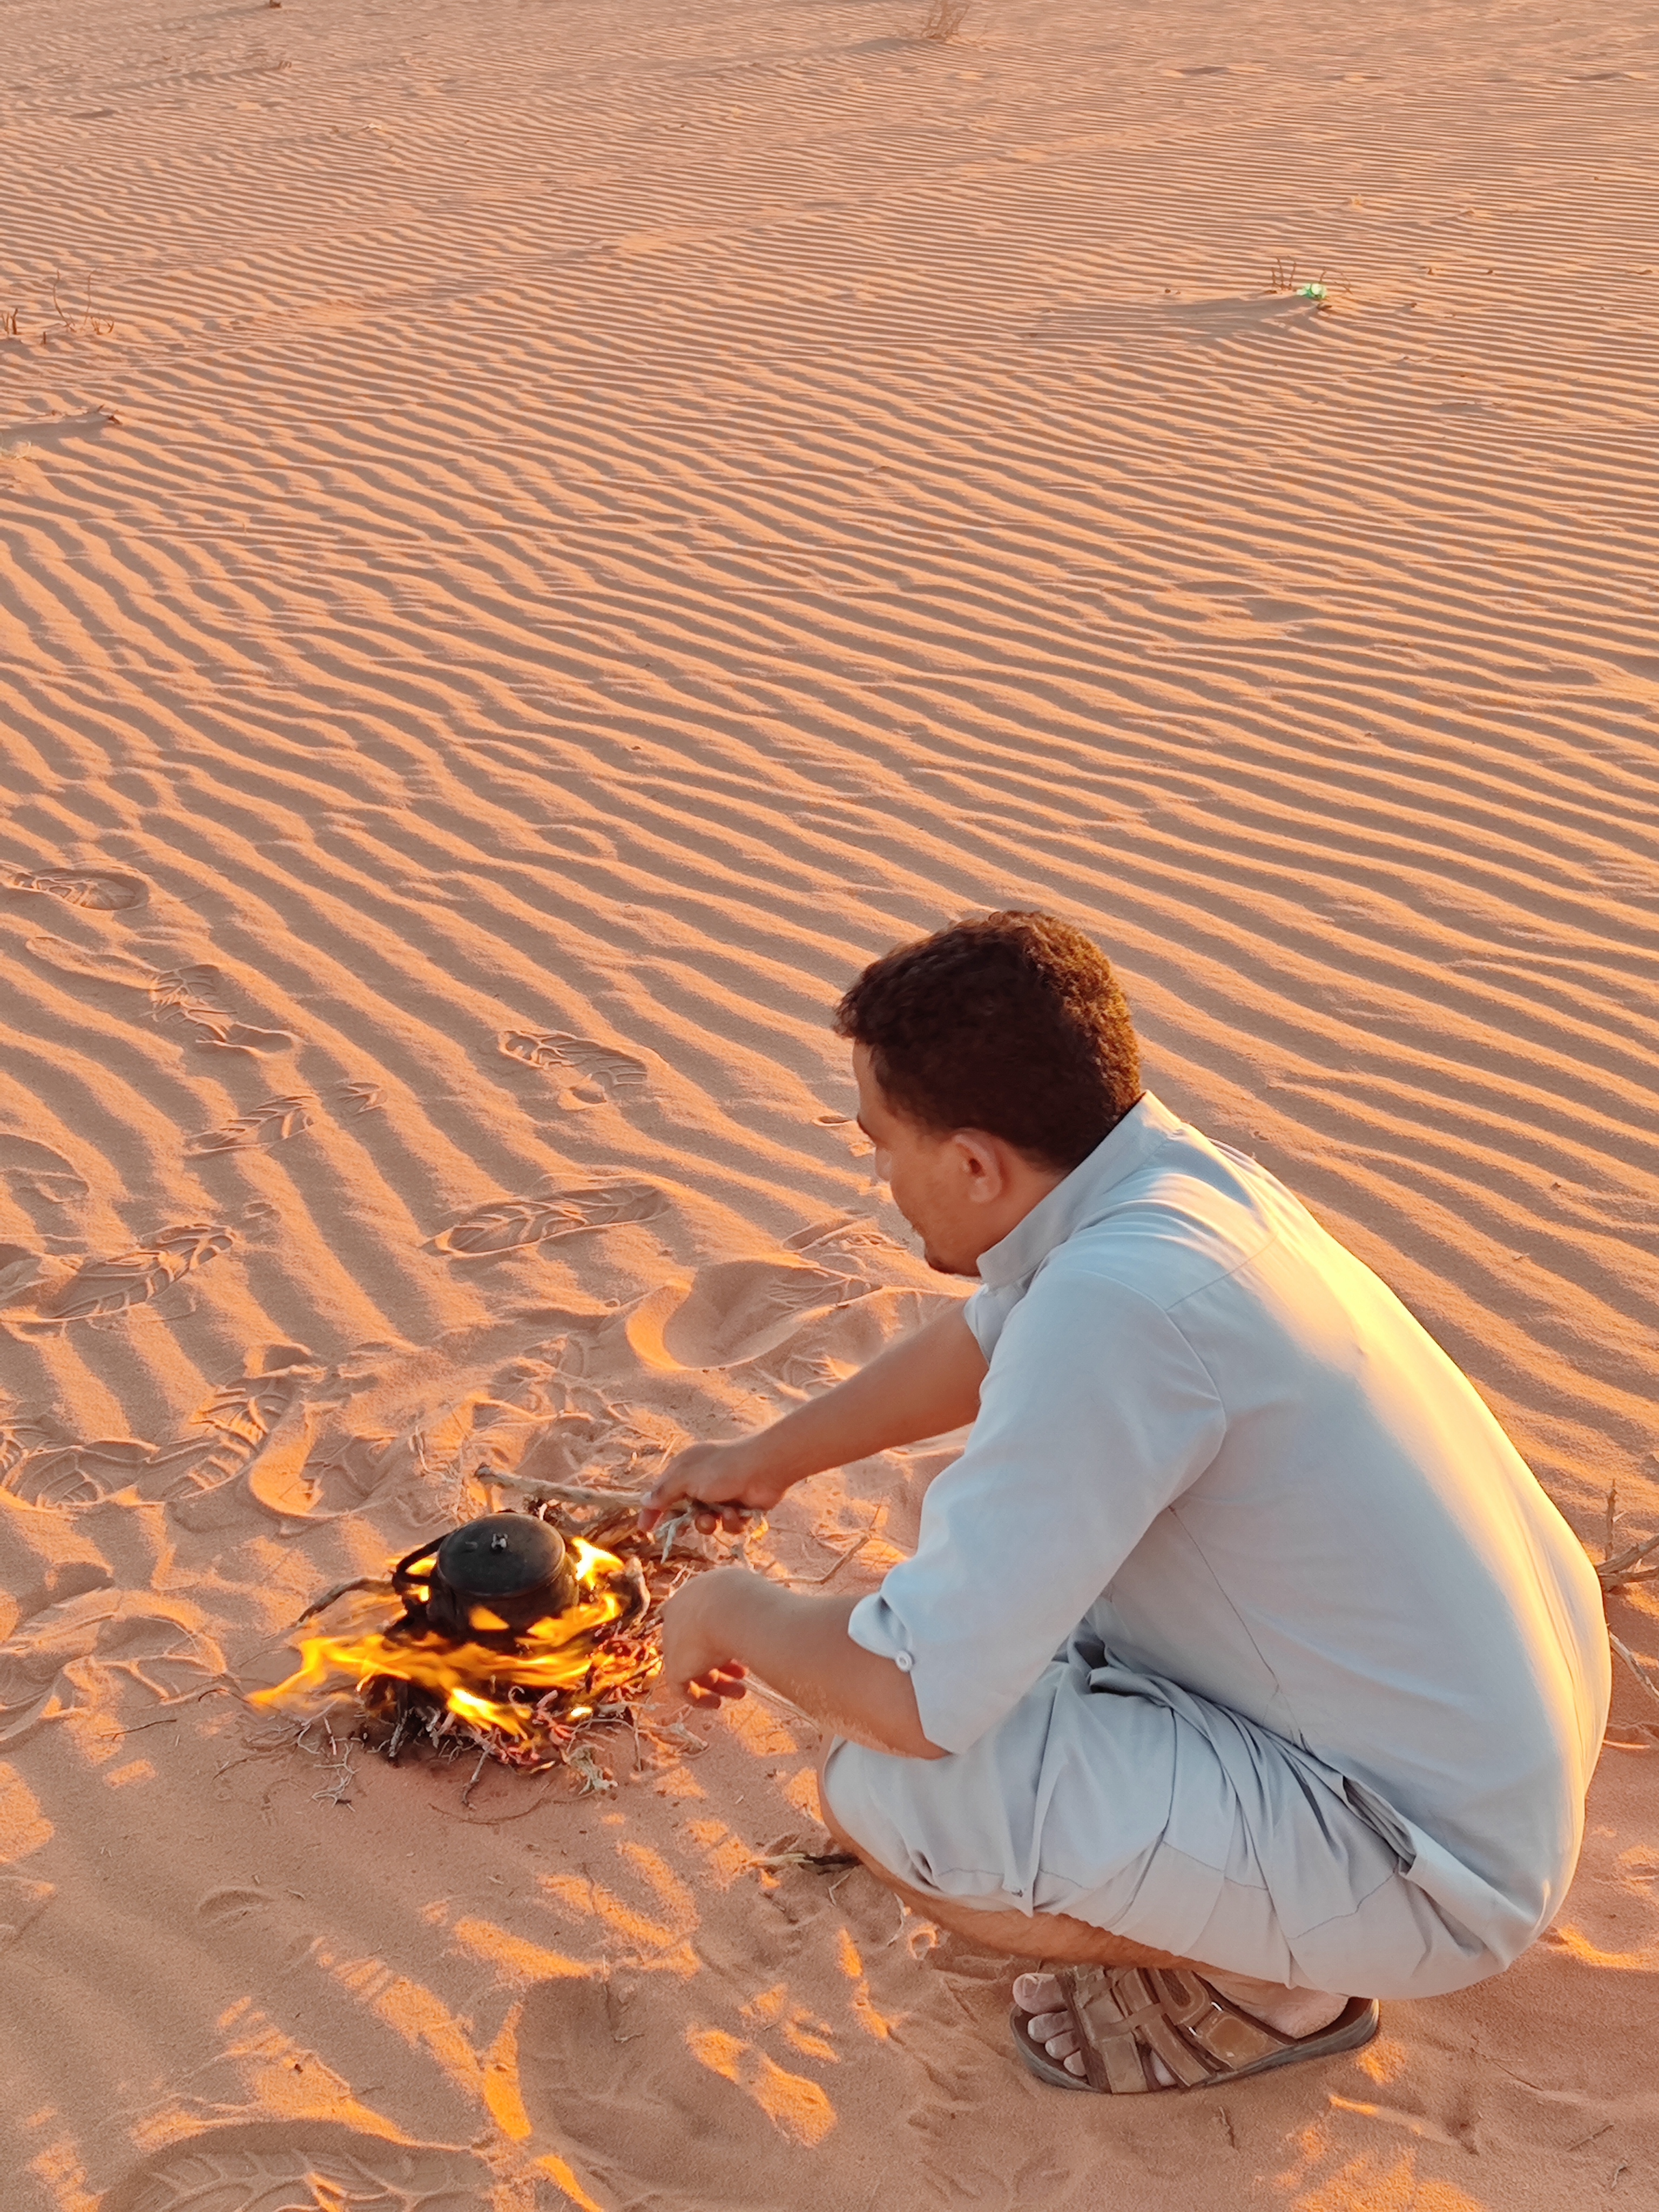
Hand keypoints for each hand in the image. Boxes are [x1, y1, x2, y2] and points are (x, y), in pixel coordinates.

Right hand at [638, 1437, 790, 1534]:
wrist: (765, 1468)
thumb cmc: (723, 1469)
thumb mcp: (686, 1478)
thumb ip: (664, 1492)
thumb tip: (645, 1501)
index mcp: (686, 1468)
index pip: (662, 1492)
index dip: (652, 1511)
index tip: (645, 1530)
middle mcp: (701, 1481)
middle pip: (683, 1510)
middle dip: (685, 1521)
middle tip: (684, 1530)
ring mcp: (721, 1494)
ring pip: (705, 1521)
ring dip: (709, 1523)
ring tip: (715, 1517)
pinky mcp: (739, 1507)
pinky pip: (727, 1524)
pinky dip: (731, 1522)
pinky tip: (736, 1513)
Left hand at [655, 1567, 752, 1709]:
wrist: (732, 1608)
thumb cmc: (750, 1601)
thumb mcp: (754, 1600)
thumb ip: (755, 1612)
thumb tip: (777, 1621)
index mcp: (699, 1594)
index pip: (705, 1621)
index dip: (726, 1638)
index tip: (745, 1650)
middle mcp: (681, 1615)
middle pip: (699, 1645)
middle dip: (724, 1663)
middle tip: (744, 1674)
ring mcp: (674, 1640)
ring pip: (693, 1667)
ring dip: (718, 1682)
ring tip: (741, 1692)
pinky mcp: (673, 1665)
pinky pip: (682, 1687)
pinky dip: (699, 1697)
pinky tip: (717, 1703)